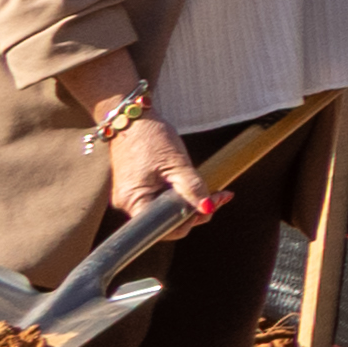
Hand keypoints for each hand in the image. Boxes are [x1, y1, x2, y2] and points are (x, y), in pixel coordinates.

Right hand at [94, 105, 213, 223]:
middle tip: (220, 195)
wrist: (131, 117)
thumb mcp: (177, 163)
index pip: (164, 229)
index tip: (212, 206)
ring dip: (188, 202)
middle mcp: (127, 204)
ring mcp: (130, 196)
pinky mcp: (135, 188)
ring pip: (165, 211)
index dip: (190, 222)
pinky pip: (159, 199)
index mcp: (134, 201)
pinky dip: (178, 194)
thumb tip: (207, 209)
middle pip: (166, 222)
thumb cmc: (151, 138)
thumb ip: (192, 188)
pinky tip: (192, 184)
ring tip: (212, 189)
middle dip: (194, 211)